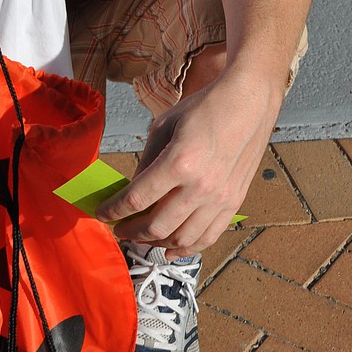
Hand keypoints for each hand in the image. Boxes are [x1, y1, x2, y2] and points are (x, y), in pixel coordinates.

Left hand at [97, 68, 278, 254]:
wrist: (248, 102)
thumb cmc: (205, 107)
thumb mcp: (164, 125)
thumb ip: (147, 160)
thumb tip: (134, 187)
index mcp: (179, 162)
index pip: (137, 198)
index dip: (114, 210)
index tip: (103, 213)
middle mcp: (200, 186)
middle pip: (157, 225)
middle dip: (132, 232)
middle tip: (120, 229)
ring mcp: (220, 198)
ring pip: (182, 238)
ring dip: (156, 243)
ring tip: (142, 238)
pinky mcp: (233, 202)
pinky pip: (208, 237)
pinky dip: (187, 249)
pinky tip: (171, 249)